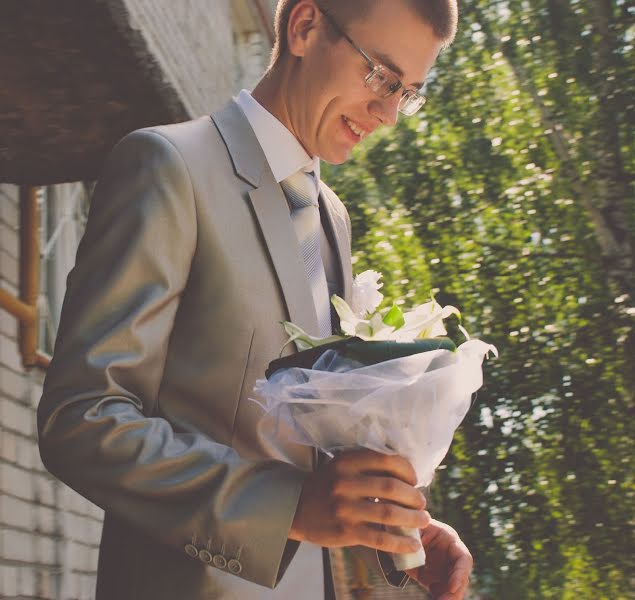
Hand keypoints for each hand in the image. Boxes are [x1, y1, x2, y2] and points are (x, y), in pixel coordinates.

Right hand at [289, 449, 430, 553]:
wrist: (296, 506)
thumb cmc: (328, 484)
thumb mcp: (343, 466)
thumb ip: (368, 465)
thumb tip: (407, 475)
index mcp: (347, 461)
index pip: (386, 460)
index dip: (407, 470)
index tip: (413, 479)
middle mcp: (345, 482)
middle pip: (391, 487)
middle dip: (413, 496)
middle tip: (421, 502)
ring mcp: (344, 508)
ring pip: (389, 513)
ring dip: (412, 518)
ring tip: (423, 520)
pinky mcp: (345, 531)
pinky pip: (380, 538)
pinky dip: (400, 542)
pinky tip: (412, 544)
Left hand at [406, 519, 472, 599]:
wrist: (399, 535)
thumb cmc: (408, 527)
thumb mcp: (412, 529)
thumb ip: (415, 537)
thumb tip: (415, 548)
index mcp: (448, 539)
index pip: (463, 557)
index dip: (461, 573)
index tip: (452, 587)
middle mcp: (450, 555)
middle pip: (461, 577)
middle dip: (455, 592)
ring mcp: (444, 569)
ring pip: (453, 588)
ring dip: (449, 597)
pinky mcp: (435, 579)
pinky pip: (441, 592)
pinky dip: (439, 598)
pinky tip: (434, 599)